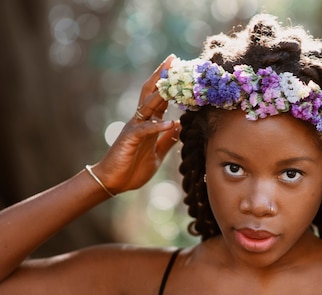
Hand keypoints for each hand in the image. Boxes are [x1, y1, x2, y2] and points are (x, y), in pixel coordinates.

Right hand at [89, 55, 180, 193]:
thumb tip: (179, 127)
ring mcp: (134, 128)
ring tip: (172, 80)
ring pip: (147, 105)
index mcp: (148, 123)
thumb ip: (167, 139)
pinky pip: (145, 130)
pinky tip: (170, 123)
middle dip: (162, 75)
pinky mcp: (129, 139)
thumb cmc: (133, 168)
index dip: (170, 84)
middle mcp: (141, 121)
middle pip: (151, 92)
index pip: (161, 99)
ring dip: (160, 93)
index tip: (182, 69)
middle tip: (173, 59)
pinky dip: (158, 126)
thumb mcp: (157, 153)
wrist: (113, 182)